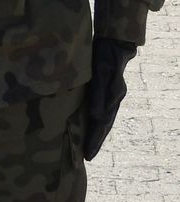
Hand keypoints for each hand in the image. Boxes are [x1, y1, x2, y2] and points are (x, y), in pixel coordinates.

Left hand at [83, 37, 137, 160]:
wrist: (114, 44)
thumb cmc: (106, 56)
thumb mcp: (103, 72)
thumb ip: (100, 93)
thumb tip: (97, 116)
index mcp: (112, 99)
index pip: (102, 124)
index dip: (95, 140)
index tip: (88, 155)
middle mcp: (112, 100)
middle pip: (103, 125)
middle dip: (95, 141)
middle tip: (87, 157)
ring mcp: (110, 96)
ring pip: (102, 119)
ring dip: (95, 133)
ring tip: (87, 147)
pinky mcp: (104, 90)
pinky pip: (100, 110)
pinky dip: (95, 120)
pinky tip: (89, 124)